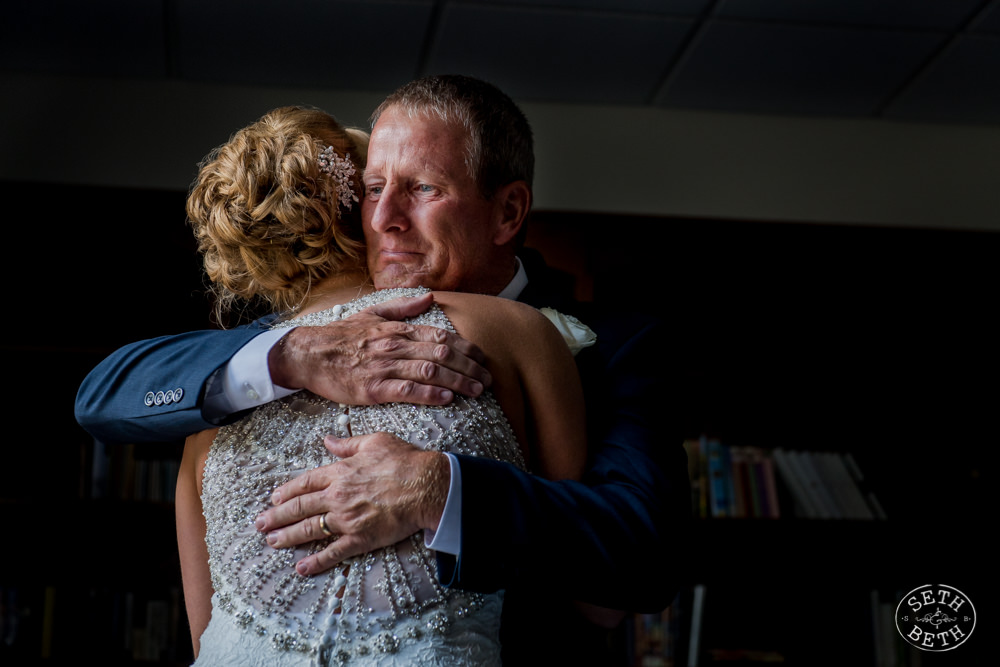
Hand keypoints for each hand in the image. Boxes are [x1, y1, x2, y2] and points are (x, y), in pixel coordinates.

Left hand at [255, 433, 450, 575]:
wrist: (426, 486)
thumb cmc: (404, 461)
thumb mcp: (375, 442)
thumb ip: (348, 443)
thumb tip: (328, 440)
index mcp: (340, 471)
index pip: (305, 482)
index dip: (287, 491)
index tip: (274, 498)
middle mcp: (337, 496)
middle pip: (300, 507)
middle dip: (277, 516)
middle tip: (260, 524)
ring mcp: (346, 519)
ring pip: (309, 530)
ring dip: (287, 537)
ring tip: (272, 542)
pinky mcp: (360, 539)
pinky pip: (333, 552)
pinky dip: (315, 562)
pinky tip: (300, 568)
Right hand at [269, 292, 489, 404]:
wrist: (308, 354)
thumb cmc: (341, 336)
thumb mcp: (371, 313)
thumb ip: (402, 307)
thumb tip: (430, 297)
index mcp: (397, 329)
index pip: (441, 336)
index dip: (466, 347)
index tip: (483, 357)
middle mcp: (395, 345)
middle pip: (442, 355)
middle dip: (470, 367)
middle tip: (488, 379)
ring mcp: (385, 367)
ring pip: (430, 372)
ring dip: (458, 381)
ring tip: (477, 391)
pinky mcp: (373, 389)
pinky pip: (407, 391)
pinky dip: (430, 394)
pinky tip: (447, 399)